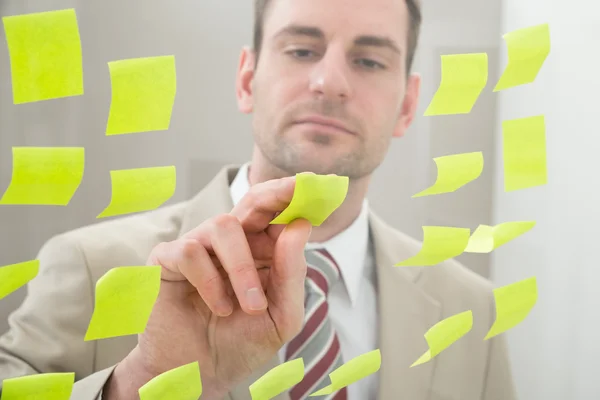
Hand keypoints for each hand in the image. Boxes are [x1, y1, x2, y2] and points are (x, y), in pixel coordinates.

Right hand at [104, 176, 311, 398]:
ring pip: (223, 226)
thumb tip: (299, 225)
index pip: (280, 215)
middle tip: (296, 187)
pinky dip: (209, 280)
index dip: (298, 198)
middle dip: (275, 192)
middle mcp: (231, 243)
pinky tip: (218, 307)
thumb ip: (292, 273)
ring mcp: (199, 247)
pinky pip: (190, 251)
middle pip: (252, 201)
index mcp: (262, 251)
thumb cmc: (241, 343)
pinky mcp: (167, 259)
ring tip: (252, 306)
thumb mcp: (281, 316)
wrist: (201, 375)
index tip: (320, 184)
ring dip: (242, 267)